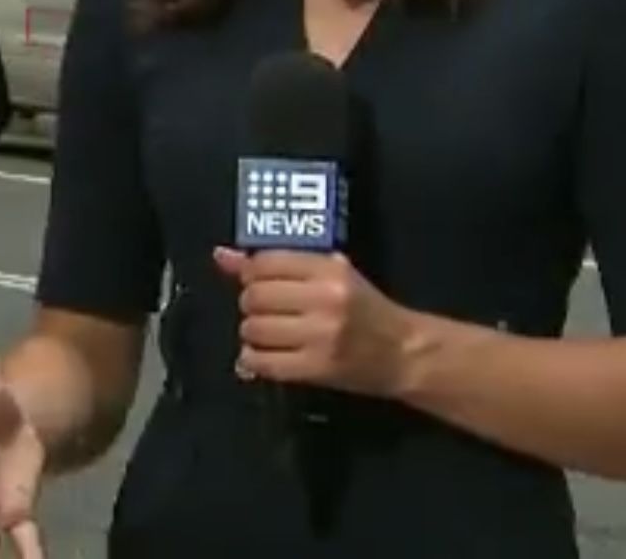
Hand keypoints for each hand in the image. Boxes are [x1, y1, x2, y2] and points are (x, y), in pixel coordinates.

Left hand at [214, 247, 416, 398]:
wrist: (404, 353)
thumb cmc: (366, 309)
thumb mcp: (330, 274)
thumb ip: (278, 263)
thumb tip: (221, 256)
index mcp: (329, 270)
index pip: (265, 263)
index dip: (251, 273)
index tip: (258, 282)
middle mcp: (324, 300)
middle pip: (254, 296)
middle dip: (251, 304)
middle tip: (265, 311)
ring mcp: (320, 336)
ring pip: (253, 329)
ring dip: (252, 333)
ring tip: (269, 334)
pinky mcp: (317, 368)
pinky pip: (263, 362)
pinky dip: (254, 360)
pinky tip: (266, 356)